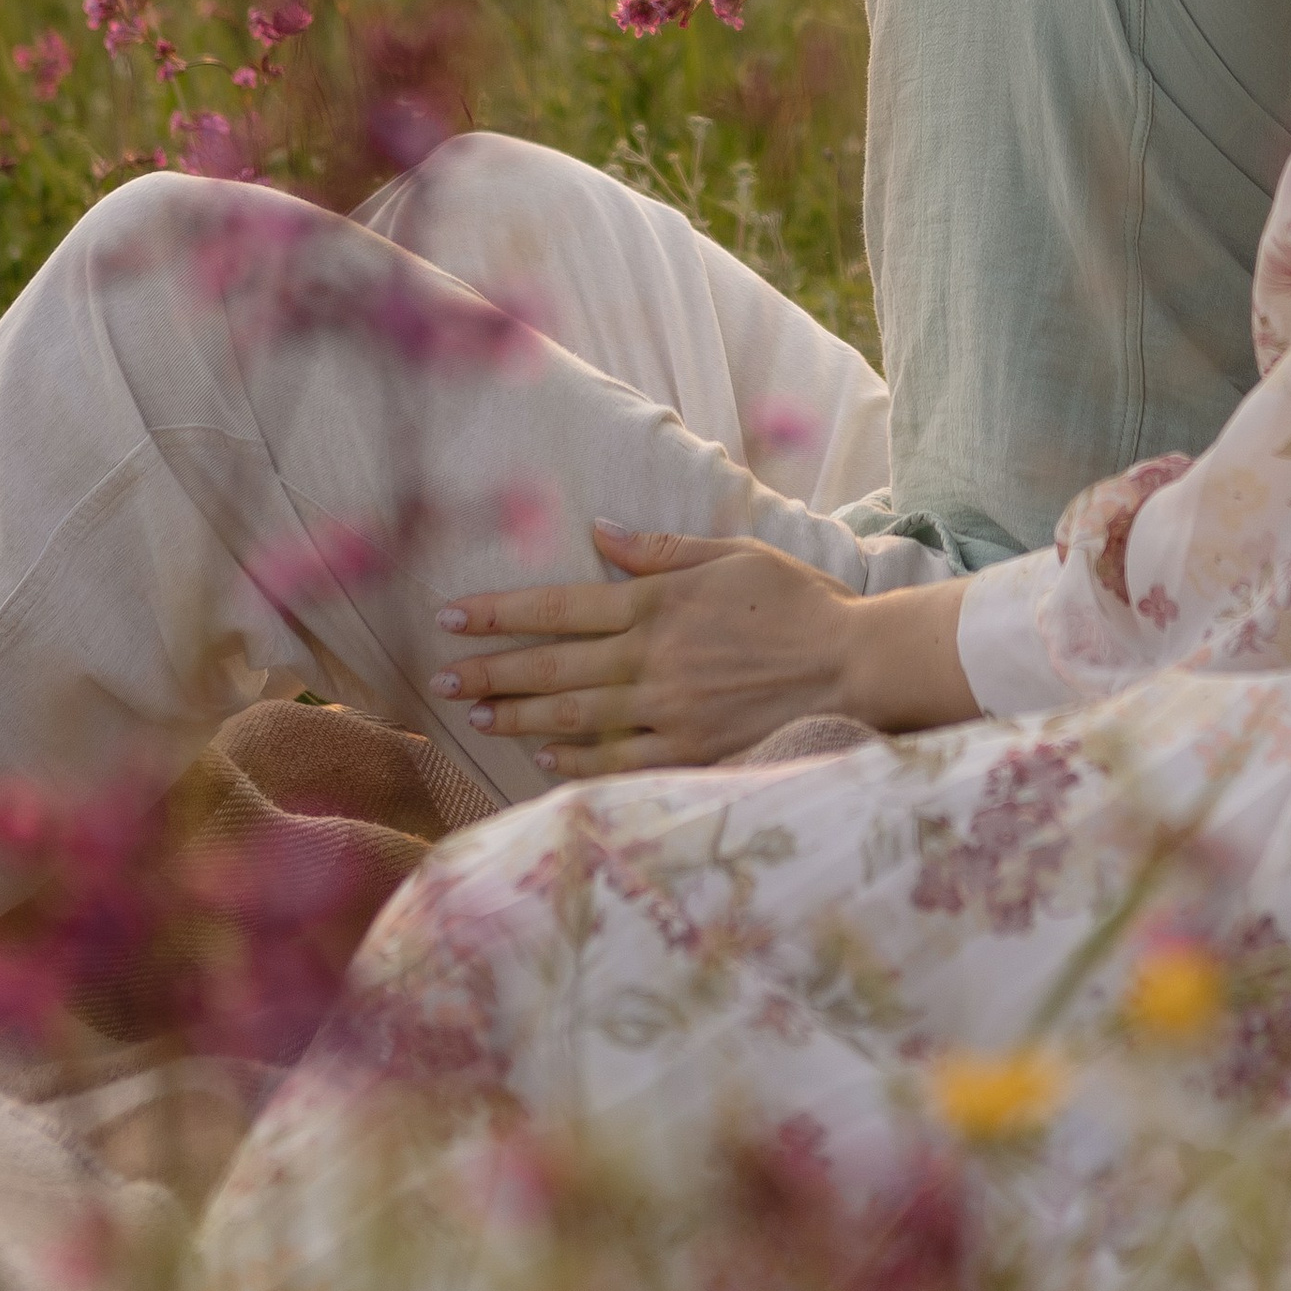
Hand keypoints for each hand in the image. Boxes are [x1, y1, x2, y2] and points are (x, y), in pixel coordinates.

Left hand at [434, 521, 973, 770]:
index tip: (450, 616)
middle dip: (488, 671)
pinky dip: (573, 758)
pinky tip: (540, 756)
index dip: (500, 612)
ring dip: (516, 717)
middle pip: (551, 668)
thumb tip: (602, 531)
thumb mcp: (733, 554)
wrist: (853, 665)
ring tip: (474, 714)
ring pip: (572, 718)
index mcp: (658, 604)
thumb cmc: (797, 602)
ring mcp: (667, 711)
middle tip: (437, 678)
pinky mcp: (689, 750)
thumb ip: (662, 550)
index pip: (559, 606)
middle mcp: (651, 659)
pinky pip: (616, 759)